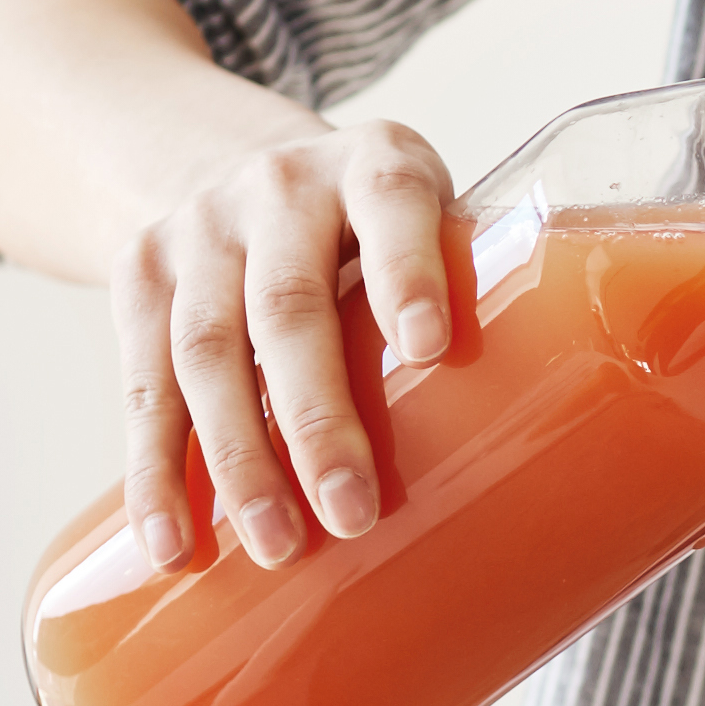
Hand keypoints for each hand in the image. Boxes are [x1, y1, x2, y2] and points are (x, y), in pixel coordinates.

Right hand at [112, 112, 459, 569]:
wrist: (220, 158)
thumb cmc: (369, 230)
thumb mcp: (426, 220)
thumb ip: (477, 294)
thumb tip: (566, 449)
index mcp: (376, 164)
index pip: (392, 205)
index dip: (408, 272)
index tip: (428, 347)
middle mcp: (280, 187)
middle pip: (289, 308)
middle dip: (316, 418)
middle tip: (352, 513)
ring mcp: (199, 231)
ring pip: (206, 353)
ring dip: (237, 461)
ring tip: (276, 547)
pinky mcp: (139, 279)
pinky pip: (142, 385)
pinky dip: (156, 472)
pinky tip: (173, 545)